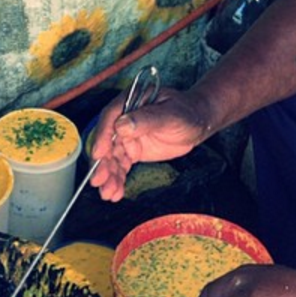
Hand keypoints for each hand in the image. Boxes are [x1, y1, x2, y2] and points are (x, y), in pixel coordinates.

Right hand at [88, 88, 210, 200]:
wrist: (197, 124)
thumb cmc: (185, 113)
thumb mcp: (169, 115)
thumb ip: (146, 119)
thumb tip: (121, 126)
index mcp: (129, 103)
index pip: (110, 119)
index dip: (102, 137)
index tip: (98, 154)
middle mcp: (123, 120)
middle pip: (107, 142)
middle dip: (102, 163)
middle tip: (98, 181)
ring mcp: (127, 137)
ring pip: (112, 158)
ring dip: (108, 176)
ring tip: (108, 194)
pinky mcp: (132, 151)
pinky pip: (121, 166)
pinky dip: (118, 179)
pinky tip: (116, 193)